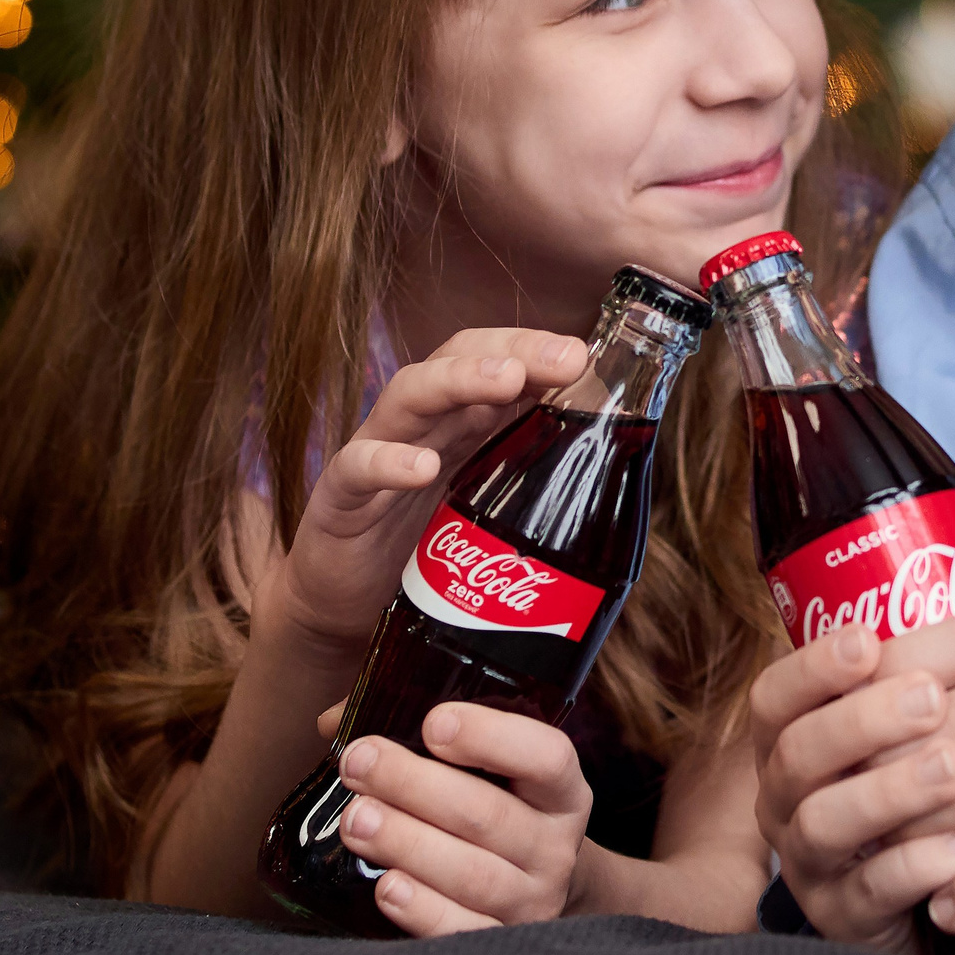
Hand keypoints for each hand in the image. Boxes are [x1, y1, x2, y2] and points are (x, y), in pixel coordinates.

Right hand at [270, 328, 586, 649]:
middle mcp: (421, 424)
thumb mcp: (489, 503)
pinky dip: (387, 462)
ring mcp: (375, 452)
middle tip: (566, 358)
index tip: (589, 354)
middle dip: (514, 351)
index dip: (539, 349)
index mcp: (462, 420)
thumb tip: (614, 455)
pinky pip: (356, 470)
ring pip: (409, 396)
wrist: (345, 605)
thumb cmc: (425, 544)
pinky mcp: (340, 499)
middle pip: (458, 361)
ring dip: (459, 381)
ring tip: (505, 380)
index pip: (497, 360)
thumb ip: (533, 471)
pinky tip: (420, 466)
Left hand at [332, 701, 593, 936]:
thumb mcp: (485, 772)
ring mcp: (531, 900)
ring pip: (472, 874)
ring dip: (408, 843)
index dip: (492, 737)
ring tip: (357, 820)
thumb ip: (424, 738)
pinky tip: (386, 886)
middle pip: (490, 815)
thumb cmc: (491, 811)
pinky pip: (462, 931)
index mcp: (561, 792)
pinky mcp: (499, 942)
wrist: (528, 890)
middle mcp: (554, 847)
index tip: (433, 724)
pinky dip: (423, 910)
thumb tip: (335, 722)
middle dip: (415, 785)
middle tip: (359, 762)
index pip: (548, 757)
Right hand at [749, 626, 954, 954]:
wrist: (930, 902)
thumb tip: (954, 604)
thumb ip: (910, 685)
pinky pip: (871, 893)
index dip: (813, 667)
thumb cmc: (915, 798)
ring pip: (827, 823)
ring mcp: (809, 865)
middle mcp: (783, 802)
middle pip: (799, 754)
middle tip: (933, 697)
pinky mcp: (844, 921)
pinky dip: (918, 866)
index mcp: (789, 745)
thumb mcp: (900, 737)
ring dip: (892, 790)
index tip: (868, 641)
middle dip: (864, 720)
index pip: (775, 698)